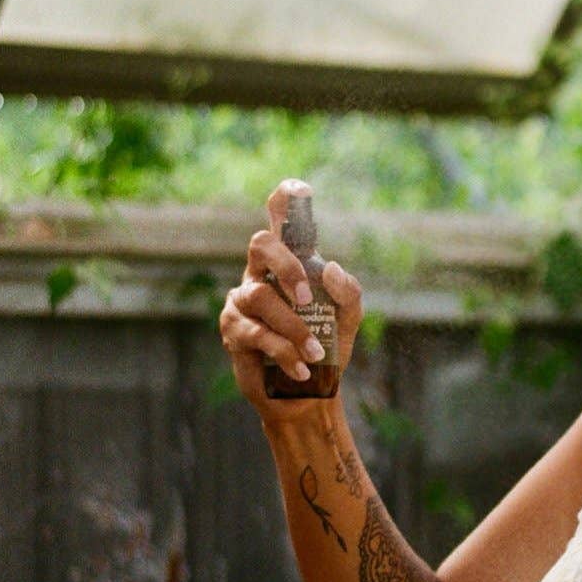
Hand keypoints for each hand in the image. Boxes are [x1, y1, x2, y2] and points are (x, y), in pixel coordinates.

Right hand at [218, 177, 363, 422]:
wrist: (309, 393)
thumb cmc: (327, 347)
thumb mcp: (348, 319)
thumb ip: (348, 293)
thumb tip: (331, 269)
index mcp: (289, 266)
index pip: (281, 224)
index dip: (285, 202)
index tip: (299, 188)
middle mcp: (260, 275)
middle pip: (260, 244)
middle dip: (286, 265)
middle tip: (306, 297)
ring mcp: (242, 302)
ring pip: (261, 297)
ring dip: (294, 328)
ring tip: (316, 354)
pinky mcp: (233, 331)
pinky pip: (257, 333)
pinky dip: (284, 351)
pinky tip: (301, 368)